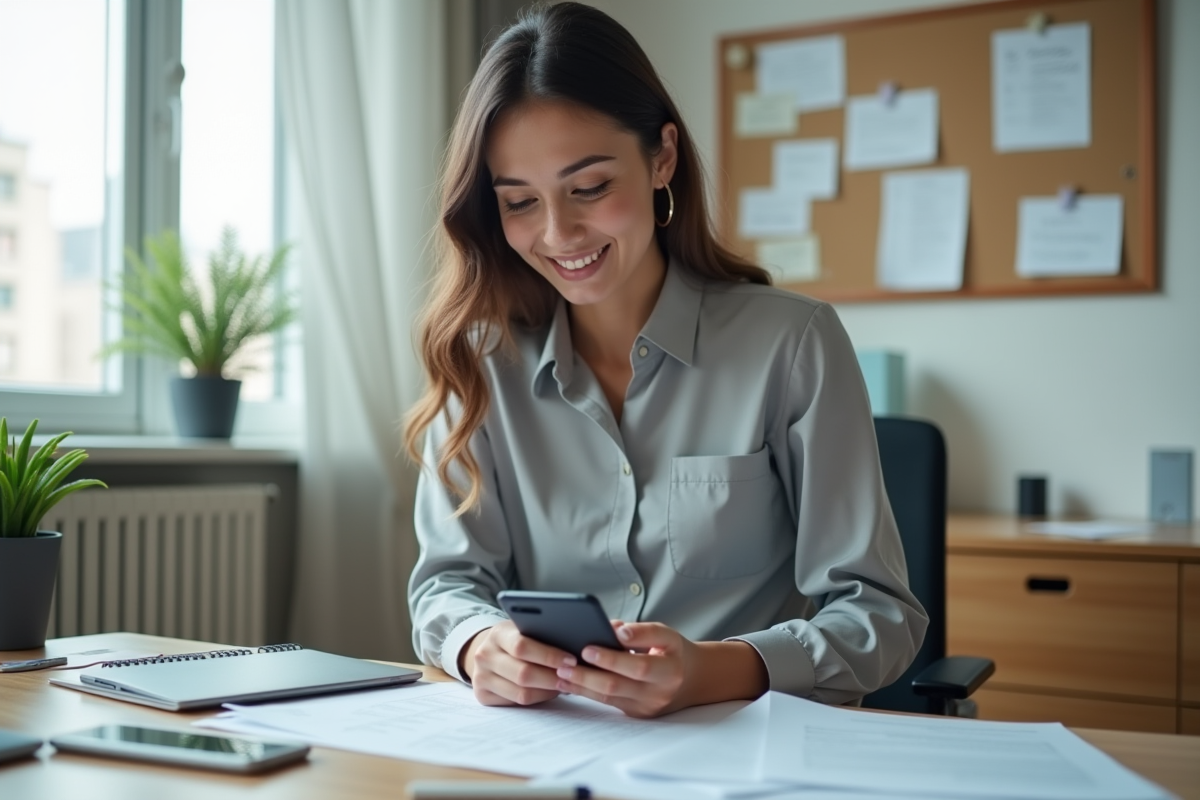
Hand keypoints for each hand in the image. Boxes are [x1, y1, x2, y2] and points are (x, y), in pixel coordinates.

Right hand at [461, 620, 575, 706]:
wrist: (488, 651)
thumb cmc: (515, 639)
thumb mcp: (524, 629)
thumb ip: (542, 634)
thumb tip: (576, 647)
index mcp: (498, 633)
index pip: (522, 646)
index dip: (549, 656)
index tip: (571, 660)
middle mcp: (484, 655)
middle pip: (523, 674)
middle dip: (552, 677)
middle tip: (573, 677)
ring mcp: (480, 677)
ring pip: (521, 693)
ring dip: (548, 691)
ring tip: (564, 684)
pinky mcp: (482, 696)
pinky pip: (516, 703)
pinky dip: (537, 699)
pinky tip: (549, 691)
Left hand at [554, 622, 769, 717]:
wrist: (693, 681)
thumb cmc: (674, 652)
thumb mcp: (666, 635)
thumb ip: (641, 631)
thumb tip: (613, 630)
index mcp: (669, 669)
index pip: (638, 665)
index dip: (612, 658)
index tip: (588, 647)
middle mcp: (659, 692)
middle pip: (618, 686)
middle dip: (588, 675)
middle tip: (564, 664)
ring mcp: (646, 707)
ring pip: (609, 698)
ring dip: (581, 686)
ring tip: (560, 674)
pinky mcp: (636, 715)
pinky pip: (608, 703)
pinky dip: (586, 692)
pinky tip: (568, 684)